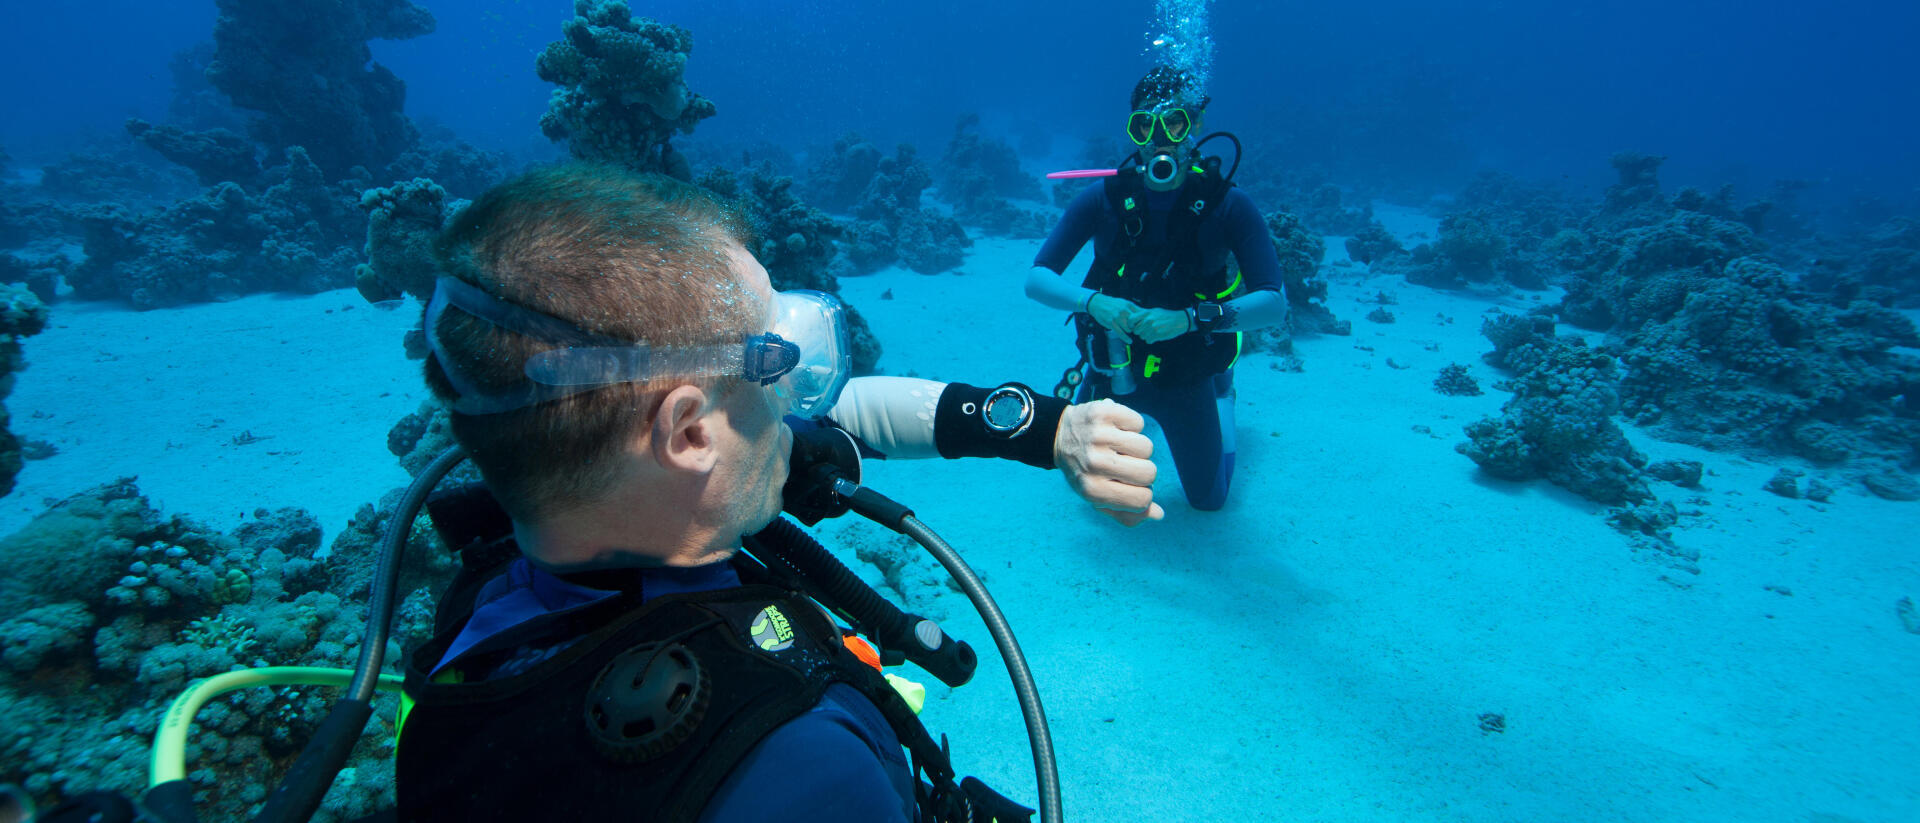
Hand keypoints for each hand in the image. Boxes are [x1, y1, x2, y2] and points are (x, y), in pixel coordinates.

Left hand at [1053, 399, 1162, 525]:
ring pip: (1146, 447)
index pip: (1142, 499)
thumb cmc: (1084, 471)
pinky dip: (1131, 426)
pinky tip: (1115, 429)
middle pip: (1149, 473)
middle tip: (1123, 464)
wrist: (1058, 436)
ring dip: (1137, 447)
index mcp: (1093, 490)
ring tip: (1118, 447)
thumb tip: (1159, 514)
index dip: (1143, 493)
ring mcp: (1098, 436)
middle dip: (1143, 470)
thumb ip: (1127, 513)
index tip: (1129, 485)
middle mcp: (1094, 463)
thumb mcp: (1099, 497)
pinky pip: (1138, 423)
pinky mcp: (1103, 413)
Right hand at [1086, 293, 1140, 343]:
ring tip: (1130, 331)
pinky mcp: (1111, 323)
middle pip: (1136, 323)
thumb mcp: (1124, 302)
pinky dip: (1126, 338)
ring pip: (1129, 329)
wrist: (1098, 303)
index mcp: (1128, 305)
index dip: (1144, 320)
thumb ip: (1133, 308)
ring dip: (1130, 331)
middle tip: (1138, 329)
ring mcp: (1117, 317)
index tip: (1145, 325)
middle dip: (1137, 327)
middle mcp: (1123, 311)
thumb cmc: (1113, 304)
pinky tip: (1130, 341)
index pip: (1140, 314)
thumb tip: (1145, 313)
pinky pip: (1120, 333)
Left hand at [1130, 307, 1190, 343]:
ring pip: (1142, 337)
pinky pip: (1148, 341)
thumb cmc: (1166, 315)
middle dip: (1140, 332)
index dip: (1130, 324)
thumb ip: (1144, 313)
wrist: (1179, 320)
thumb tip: (1132, 316)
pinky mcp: (1157, 335)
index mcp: (1146, 313)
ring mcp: (1152, 328)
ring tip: (1154, 332)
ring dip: (1146, 336)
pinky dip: (1151, 340)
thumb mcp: (1154, 311)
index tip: (1133, 327)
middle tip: (1147, 330)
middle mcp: (1148, 320)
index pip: (1131, 319)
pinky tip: (1157, 335)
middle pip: (1136, 330)